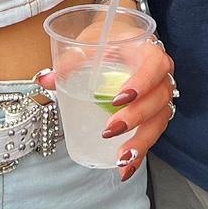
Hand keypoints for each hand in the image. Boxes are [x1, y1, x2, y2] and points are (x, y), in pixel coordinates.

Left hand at [37, 37, 176, 182]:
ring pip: (159, 122)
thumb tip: (45, 79)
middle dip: (135, 118)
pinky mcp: (154, 114)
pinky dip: (140, 154)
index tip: (118, 99)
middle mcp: (162, 76)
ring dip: (141, 142)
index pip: (153, 67)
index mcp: (149, 52)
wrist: (124, 39)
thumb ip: (71, 61)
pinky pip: (152, 135)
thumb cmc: (110, 39)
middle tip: (110, 129)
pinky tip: (125, 169)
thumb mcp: (93, 42)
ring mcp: (161, 97)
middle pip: (158, 99)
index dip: (140, 83)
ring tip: (121, 159)